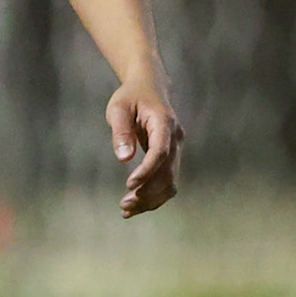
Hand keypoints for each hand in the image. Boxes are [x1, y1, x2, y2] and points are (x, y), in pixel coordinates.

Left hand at [107, 81, 181, 217]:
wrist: (150, 86)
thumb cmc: (131, 96)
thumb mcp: (119, 108)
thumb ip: (121, 132)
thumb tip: (124, 158)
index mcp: (164, 122)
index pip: (160, 152)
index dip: (147, 171)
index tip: (129, 185)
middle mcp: (175, 138)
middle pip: (168, 173)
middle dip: (148, 192)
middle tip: (124, 205)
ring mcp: (177, 149)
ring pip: (171, 182)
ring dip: (151, 199)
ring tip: (127, 209)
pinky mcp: (172, 157)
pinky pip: (167, 181)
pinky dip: (154, 195)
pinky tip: (136, 204)